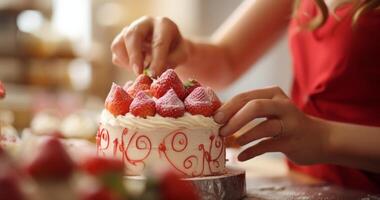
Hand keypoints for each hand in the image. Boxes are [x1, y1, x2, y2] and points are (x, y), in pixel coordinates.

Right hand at [110, 16, 189, 76]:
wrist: (168, 47)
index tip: (155, 74)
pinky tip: (136, 66)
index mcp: (164, 25)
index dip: (157, 59)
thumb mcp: (181, 55)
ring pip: (118, 44)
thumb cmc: (175, 51)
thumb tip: (154, 72)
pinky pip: (116, 53)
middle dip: (134, 56)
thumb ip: (171, 61)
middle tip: (138, 72)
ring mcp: (129, 30)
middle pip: (132, 35)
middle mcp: (144, 23)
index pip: (159, 42)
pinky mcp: (120, 40)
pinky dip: (124, 63)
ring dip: (127, 61)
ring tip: (140, 70)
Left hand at [213, 86, 328, 164]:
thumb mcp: (272, 110)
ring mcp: (290, 124)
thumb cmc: (288, 124)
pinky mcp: (292, 142)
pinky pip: (268, 146)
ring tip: (232, 142)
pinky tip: (241, 157)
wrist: (320, 139)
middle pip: (254, 107)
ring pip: (264, 127)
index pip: (245, 96)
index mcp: (273, 94)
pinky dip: (251, 152)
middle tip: (220, 130)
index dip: (227, 107)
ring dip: (244, 135)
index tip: (214, 118)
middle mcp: (283, 105)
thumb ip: (250, 109)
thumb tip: (219, 117)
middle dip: (234, 119)